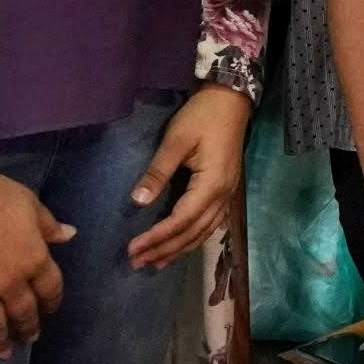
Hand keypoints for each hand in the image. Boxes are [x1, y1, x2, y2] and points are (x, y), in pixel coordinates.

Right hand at [0, 174, 71, 358]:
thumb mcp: (32, 206)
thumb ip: (50, 226)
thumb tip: (71, 235)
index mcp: (35, 260)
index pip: (51, 290)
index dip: (52, 303)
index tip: (50, 310)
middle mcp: (11, 282)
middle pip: (24, 313)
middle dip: (28, 328)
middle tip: (29, 338)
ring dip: (1, 342)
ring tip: (4, 353)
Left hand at [126, 85, 252, 270]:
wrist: (231, 99)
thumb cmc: (202, 116)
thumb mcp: (176, 140)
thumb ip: (158, 172)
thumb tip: (138, 201)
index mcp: (211, 185)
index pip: (180, 221)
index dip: (156, 237)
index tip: (132, 249)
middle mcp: (222, 196)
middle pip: (192, 233)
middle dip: (164, 250)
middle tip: (137, 263)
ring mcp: (227, 194)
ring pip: (203, 232)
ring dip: (179, 249)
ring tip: (155, 263)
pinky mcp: (226, 190)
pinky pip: (211, 224)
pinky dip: (194, 238)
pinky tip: (182, 245)